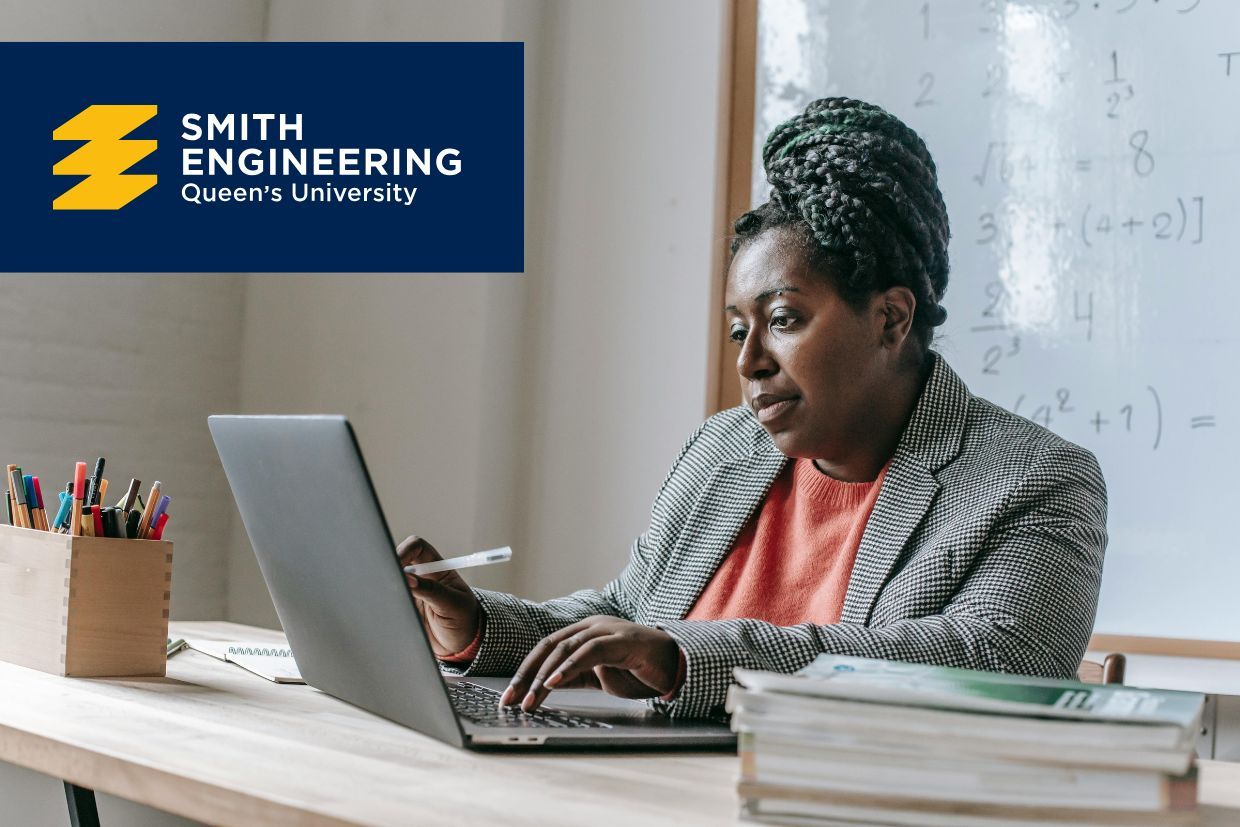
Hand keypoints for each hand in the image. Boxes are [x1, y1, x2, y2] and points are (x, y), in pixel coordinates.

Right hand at [397, 536, 480, 656]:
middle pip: (397, 560)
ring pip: (390, 582)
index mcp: (437, 568)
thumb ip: (431, 590)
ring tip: (396, 602)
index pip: (417, 547)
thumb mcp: (452, 604)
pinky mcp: (403, 608)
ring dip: (388, 588)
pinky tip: (393, 612)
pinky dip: (386, 604)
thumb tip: (407, 578)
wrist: (462, 645)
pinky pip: (389, 601)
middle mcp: (421, 577)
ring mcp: (410, 592)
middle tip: (387, 582)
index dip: (405, 550)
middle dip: (389, 567)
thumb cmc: (465, 620)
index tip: (397, 564)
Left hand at [500, 616, 681, 711]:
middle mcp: (592, 626)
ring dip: (544, 676)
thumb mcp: (598, 676)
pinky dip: (569, 667)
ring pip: (565, 648)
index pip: (547, 648)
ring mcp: (607, 629)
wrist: (676, 666)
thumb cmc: (639, 669)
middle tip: (511, 699)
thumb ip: (574, 676)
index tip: (510, 696)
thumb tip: (545, 687)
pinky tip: (554, 682)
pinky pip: (589, 651)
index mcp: (584, 632)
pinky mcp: (622, 640)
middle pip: (550, 646)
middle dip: (527, 675)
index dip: (526, 671)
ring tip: (531, 699)